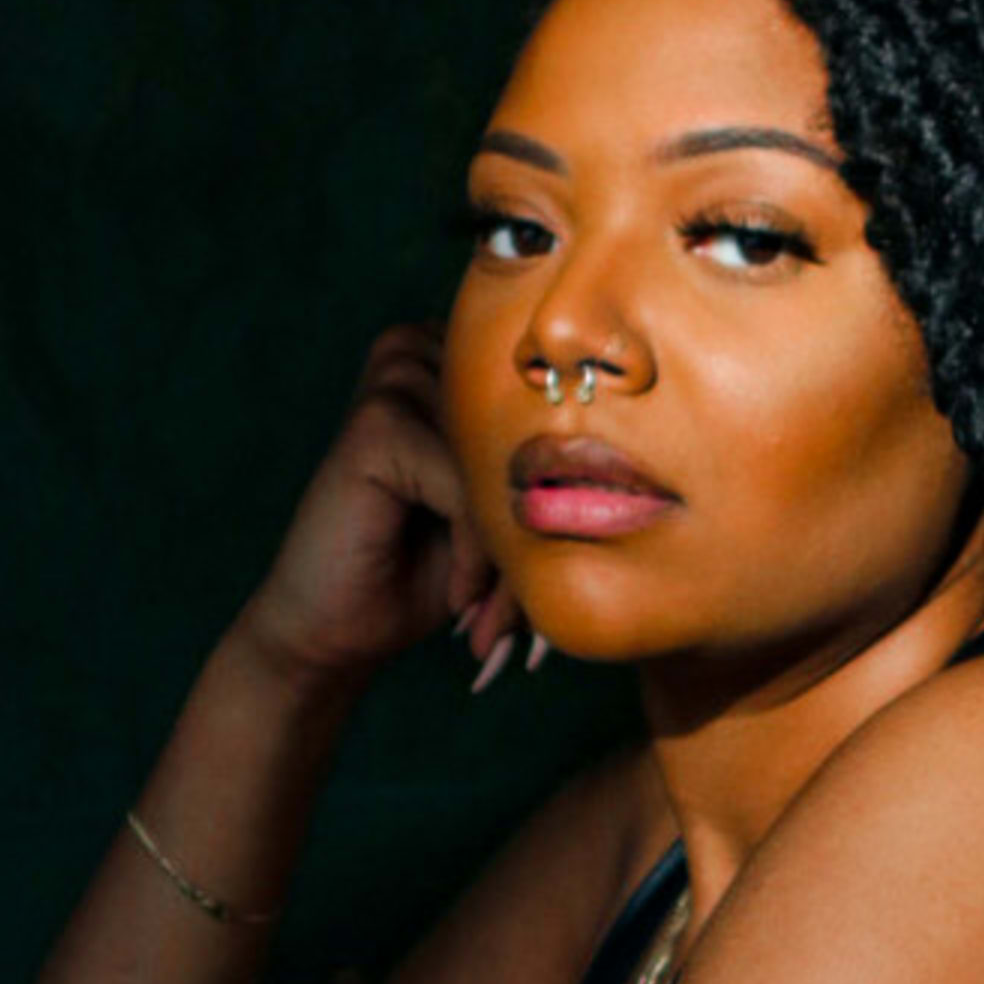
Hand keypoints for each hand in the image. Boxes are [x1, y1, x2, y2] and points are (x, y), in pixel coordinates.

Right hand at [243, 321, 543, 702]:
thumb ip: (557, 482)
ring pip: (505, 463)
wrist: (341, 630)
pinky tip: (459, 592)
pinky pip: (468, 487)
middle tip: (520, 609)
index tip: (567, 577)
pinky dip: (476, 549)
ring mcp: (398, 380)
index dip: (573, 493)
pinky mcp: (377, 422)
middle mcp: (426, 353)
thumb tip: (643, 479)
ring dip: (510, 545)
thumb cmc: (430, 573)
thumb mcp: (509, 523)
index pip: (556, 403)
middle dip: (540, 529)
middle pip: (531, 434)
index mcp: (457, 361)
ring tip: (488, 604)